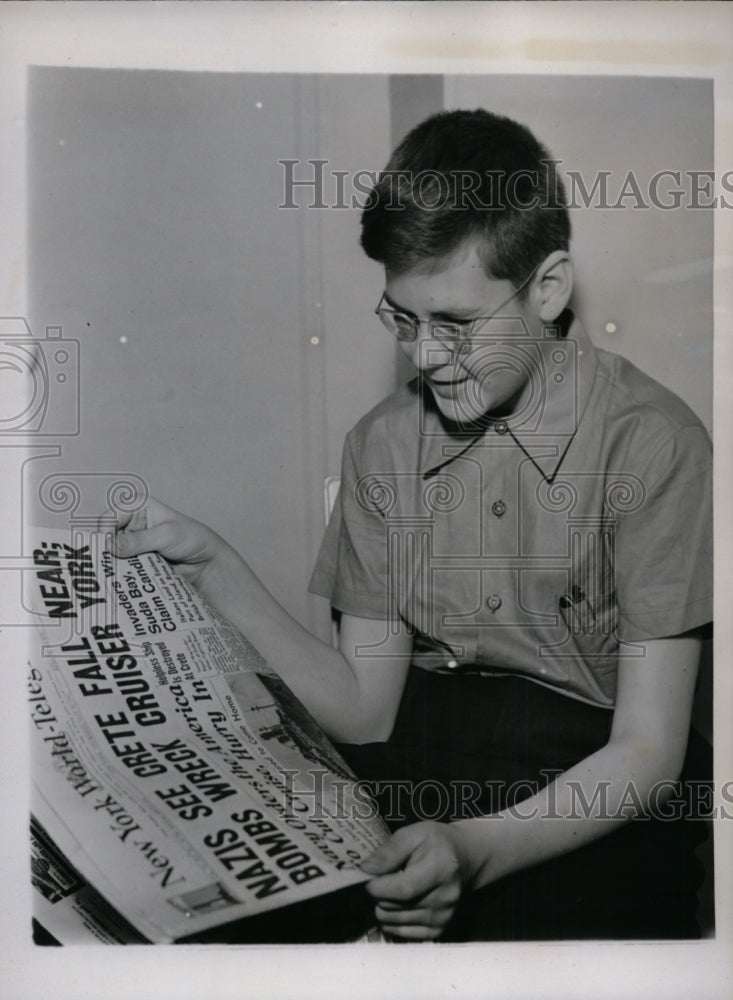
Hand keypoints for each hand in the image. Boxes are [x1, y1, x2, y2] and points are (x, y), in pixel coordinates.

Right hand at [106, 497, 229, 591]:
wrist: (205, 562)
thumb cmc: (192, 539)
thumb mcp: (166, 536)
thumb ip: (138, 541)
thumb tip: (111, 546)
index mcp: (137, 506)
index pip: (110, 517)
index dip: (105, 532)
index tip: (108, 549)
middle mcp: (131, 523)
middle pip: (107, 537)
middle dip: (106, 551)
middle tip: (105, 566)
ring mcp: (132, 543)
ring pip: (112, 554)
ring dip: (113, 565)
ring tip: (112, 576)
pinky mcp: (135, 560)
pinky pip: (121, 566)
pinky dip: (120, 573)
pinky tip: (120, 581)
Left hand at [361, 822, 469, 940]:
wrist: (465, 858)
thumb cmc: (436, 842)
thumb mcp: (413, 834)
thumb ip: (390, 851)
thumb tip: (366, 869)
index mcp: (440, 870)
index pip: (403, 889)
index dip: (378, 887)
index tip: (367, 878)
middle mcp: (444, 898)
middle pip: (395, 907)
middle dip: (379, 894)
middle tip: (382, 879)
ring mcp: (442, 917)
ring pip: (393, 921)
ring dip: (384, 906)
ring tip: (392, 889)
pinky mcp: (438, 930)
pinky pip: (401, 933)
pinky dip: (392, 919)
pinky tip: (398, 903)